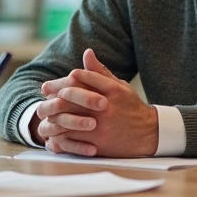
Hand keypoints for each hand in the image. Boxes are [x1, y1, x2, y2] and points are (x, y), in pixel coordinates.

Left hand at [34, 49, 157, 156]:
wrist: (148, 134)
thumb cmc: (130, 107)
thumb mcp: (119, 86)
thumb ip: (100, 71)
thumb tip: (86, 52)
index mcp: (112, 90)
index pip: (80, 76)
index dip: (64, 78)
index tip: (57, 81)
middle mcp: (106, 107)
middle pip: (70, 95)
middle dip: (55, 93)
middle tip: (47, 93)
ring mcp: (101, 126)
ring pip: (67, 117)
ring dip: (54, 113)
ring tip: (48, 111)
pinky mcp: (98, 143)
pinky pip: (72, 138)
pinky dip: (60, 134)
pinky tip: (55, 130)